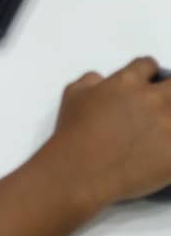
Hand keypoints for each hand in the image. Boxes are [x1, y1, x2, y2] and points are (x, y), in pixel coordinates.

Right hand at [0, 58, 170, 235]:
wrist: (81, 170)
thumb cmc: (73, 132)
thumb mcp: (73, 93)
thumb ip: (91, 80)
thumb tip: (101, 80)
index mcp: (127, 81)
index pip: (148, 65)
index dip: (148, 72)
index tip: (148, 82)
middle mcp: (151, 99)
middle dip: (168, 92)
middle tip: (159, 106)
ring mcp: (166, 126)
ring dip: (169, 119)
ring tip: (160, 129)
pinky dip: (170, 146)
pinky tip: (162, 151)